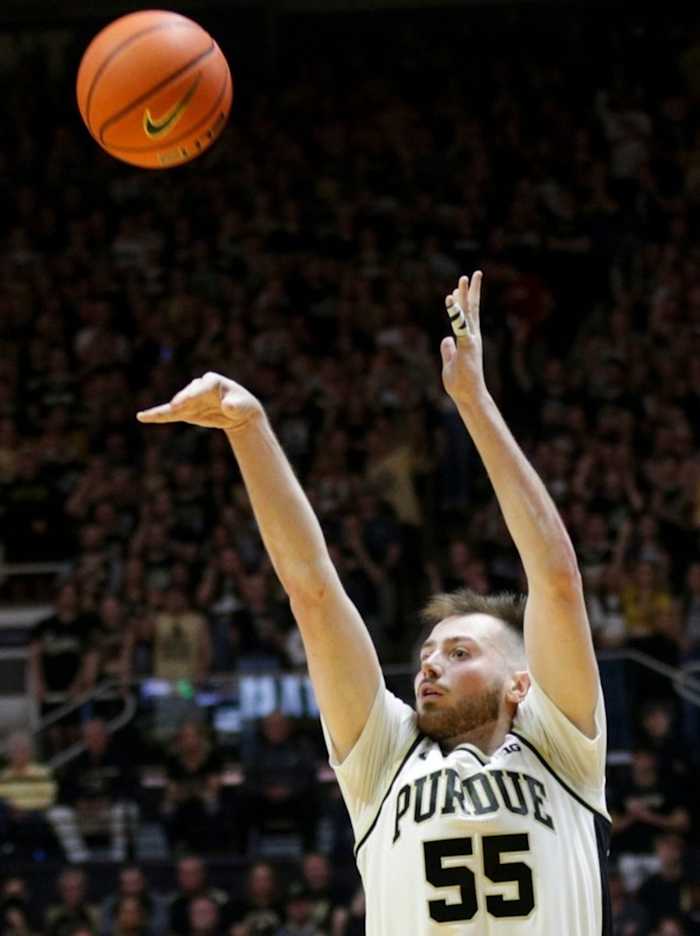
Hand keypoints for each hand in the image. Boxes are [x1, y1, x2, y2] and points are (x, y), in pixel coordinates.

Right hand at [136, 372, 263, 431]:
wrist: (239, 412)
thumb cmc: (242, 405)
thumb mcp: (242, 406)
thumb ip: (236, 405)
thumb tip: (228, 406)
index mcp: (212, 381)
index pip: (200, 387)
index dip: (191, 395)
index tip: (181, 404)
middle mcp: (198, 387)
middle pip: (186, 396)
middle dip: (180, 402)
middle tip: (174, 409)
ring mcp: (190, 399)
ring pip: (176, 406)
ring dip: (166, 411)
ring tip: (147, 416)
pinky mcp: (185, 410)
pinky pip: (170, 414)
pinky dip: (157, 416)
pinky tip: (142, 417)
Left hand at [441, 272, 484, 403]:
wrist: (469, 395)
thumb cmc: (460, 383)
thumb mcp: (449, 363)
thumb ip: (448, 350)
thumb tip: (446, 339)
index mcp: (468, 341)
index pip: (466, 318)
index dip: (461, 303)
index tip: (456, 290)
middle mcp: (472, 337)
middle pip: (471, 310)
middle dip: (470, 292)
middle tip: (470, 275)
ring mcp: (471, 341)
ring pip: (468, 313)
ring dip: (465, 295)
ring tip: (464, 278)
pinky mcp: (467, 346)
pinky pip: (459, 325)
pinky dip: (454, 311)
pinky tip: (450, 298)